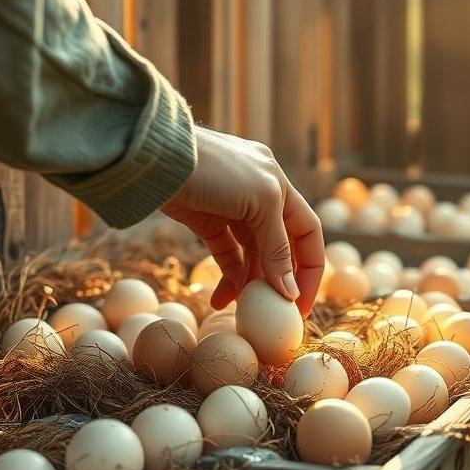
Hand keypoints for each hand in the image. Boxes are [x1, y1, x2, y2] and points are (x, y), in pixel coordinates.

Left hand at [161, 126, 324, 315]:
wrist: (158, 157)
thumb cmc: (217, 170)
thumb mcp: (260, 202)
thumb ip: (277, 246)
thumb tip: (290, 292)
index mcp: (280, 185)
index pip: (308, 232)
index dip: (311, 268)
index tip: (302, 304)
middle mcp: (261, 197)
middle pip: (280, 247)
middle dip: (279, 279)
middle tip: (274, 312)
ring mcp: (232, 210)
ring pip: (251, 254)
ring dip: (250, 282)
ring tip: (242, 307)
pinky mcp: (206, 221)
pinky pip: (226, 255)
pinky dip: (228, 277)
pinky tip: (222, 299)